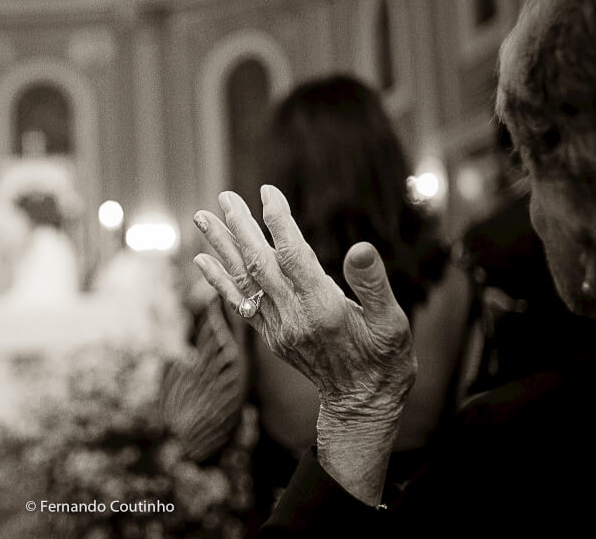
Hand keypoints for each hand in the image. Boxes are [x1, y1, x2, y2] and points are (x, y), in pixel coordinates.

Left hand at [193, 186, 416, 503]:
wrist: (363, 403)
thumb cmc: (386, 358)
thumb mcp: (393, 322)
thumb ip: (374, 284)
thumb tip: (360, 247)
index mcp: (324, 308)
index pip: (293, 256)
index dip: (279, 222)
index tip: (268, 192)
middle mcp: (294, 317)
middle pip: (260, 263)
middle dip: (240, 227)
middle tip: (225, 196)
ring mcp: (277, 328)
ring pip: (244, 280)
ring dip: (221, 246)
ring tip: (202, 216)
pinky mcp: (270, 335)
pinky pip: (239, 303)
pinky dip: (219, 279)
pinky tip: (203, 259)